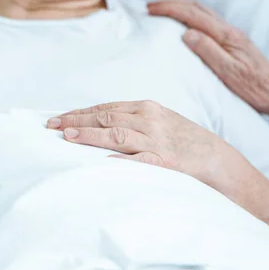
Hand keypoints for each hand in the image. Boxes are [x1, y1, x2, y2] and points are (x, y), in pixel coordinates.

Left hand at [48, 100, 241, 187]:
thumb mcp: (158, 122)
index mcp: (146, 108)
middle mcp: (149, 120)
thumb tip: (98, 125)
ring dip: (90, 134)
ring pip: (117, 134)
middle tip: (51, 126)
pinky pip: (139, 160)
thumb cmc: (183, 141)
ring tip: (68, 137)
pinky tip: (102, 160)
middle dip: (76, 121)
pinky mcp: (166, 162)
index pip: (105, 107)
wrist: (217, 159)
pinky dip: (120, 159)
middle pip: (106, 117)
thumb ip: (132, 121)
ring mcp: (157, 140)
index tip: (58, 119)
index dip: (79, 113)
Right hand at [148, 0, 268, 121]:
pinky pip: (207, 20)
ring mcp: (231, 34)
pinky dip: (190, 16)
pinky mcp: (231, 41)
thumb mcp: (228, 72)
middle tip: (150, 6)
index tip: (151, 10)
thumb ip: (208, 51)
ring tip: (162, 10)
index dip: (170, 9)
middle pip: (197, 8)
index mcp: (225, 36)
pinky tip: (183, 23)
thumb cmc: (252, 87)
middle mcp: (228, 30)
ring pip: (202, 12)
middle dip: (172, 4)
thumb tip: (187, 33)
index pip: (193, 15)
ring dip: (180, 7)